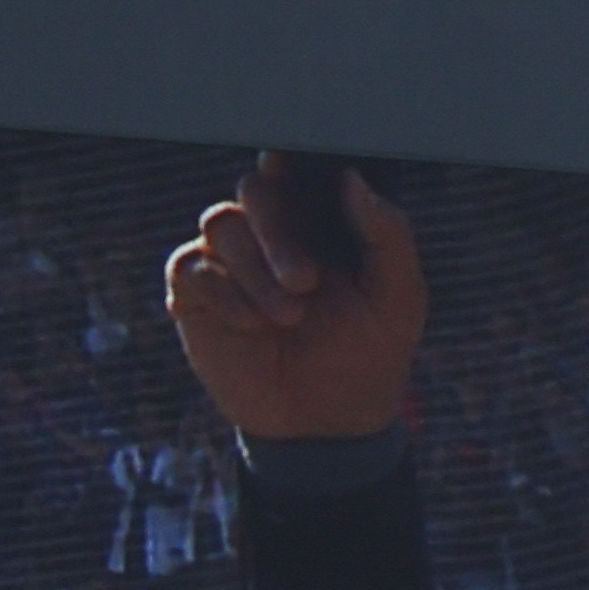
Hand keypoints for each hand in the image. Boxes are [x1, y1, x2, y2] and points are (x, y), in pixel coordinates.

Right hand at [162, 158, 425, 446]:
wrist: (328, 424)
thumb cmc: (368, 355)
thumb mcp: (398, 298)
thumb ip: (388, 235)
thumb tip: (354, 179)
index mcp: (319, 225)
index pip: (296, 175)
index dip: (289, 165)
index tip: (291, 170)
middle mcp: (269, 234)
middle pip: (254, 192)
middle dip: (277, 233)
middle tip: (305, 282)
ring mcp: (229, 261)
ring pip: (221, 224)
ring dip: (256, 272)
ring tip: (288, 318)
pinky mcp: (196, 293)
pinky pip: (190, 266)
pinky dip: (222, 294)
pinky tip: (250, 326)